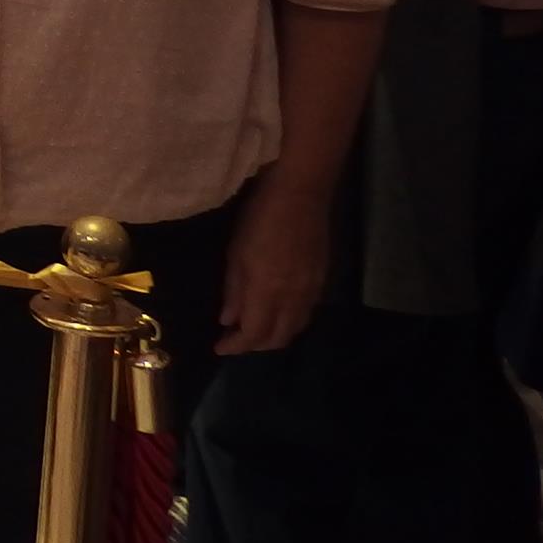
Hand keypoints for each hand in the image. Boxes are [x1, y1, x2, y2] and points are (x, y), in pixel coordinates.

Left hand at [216, 177, 329, 354]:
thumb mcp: (236, 253)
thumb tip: (228, 320)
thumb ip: (234, 290)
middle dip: (255, 346)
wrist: (302, 194)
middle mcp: (294, 298)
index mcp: (269, 291)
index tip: (219, 348)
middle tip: (234, 340)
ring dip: (274, 336)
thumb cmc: (259, 218)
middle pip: (278, 338)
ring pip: (295, 328)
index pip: (254, 335)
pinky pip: (306, 314)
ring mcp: (312, 290)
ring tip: (253, 331)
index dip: (236, 346)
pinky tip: (276, 314)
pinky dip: (289, 322)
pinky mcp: (322, 281)